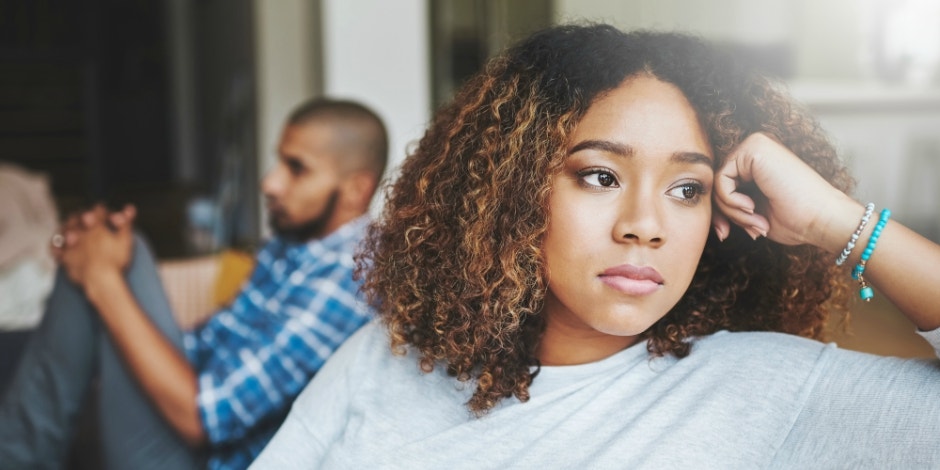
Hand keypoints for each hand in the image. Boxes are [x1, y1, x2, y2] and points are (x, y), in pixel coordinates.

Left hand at [58, 204, 136, 289]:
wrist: (101, 280)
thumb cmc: (116, 261)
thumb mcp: (125, 240)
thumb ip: (126, 222)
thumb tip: (129, 208)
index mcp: (96, 226)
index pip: (98, 210)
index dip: (102, 209)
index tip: (104, 211)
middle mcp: (81, 232)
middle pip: (77, 216)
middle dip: (82, 215)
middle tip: (86, 217)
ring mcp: (70, 244)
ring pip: (64, 228)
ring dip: (67, 226)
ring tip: (72, 228)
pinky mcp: (64, 257)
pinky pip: (54, 247)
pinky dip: (56, 243)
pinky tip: (60, 243)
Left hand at [712, 133, 852, 247]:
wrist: (822, 219)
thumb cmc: (796, 220)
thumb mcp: (753, 215)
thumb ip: (731, 207)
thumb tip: (709, 216)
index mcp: (757, 163)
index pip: (721, 186)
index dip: (720, 213)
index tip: (725, 234)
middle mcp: (755, 150)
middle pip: (716, 183)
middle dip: (724, 213)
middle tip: (748, 230)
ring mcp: (755, 145)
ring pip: (717, 182)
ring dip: (731, 211)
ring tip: (756, 221)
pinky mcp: (754, 148)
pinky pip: (721, 178)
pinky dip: (731, 201)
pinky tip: (753, 207)